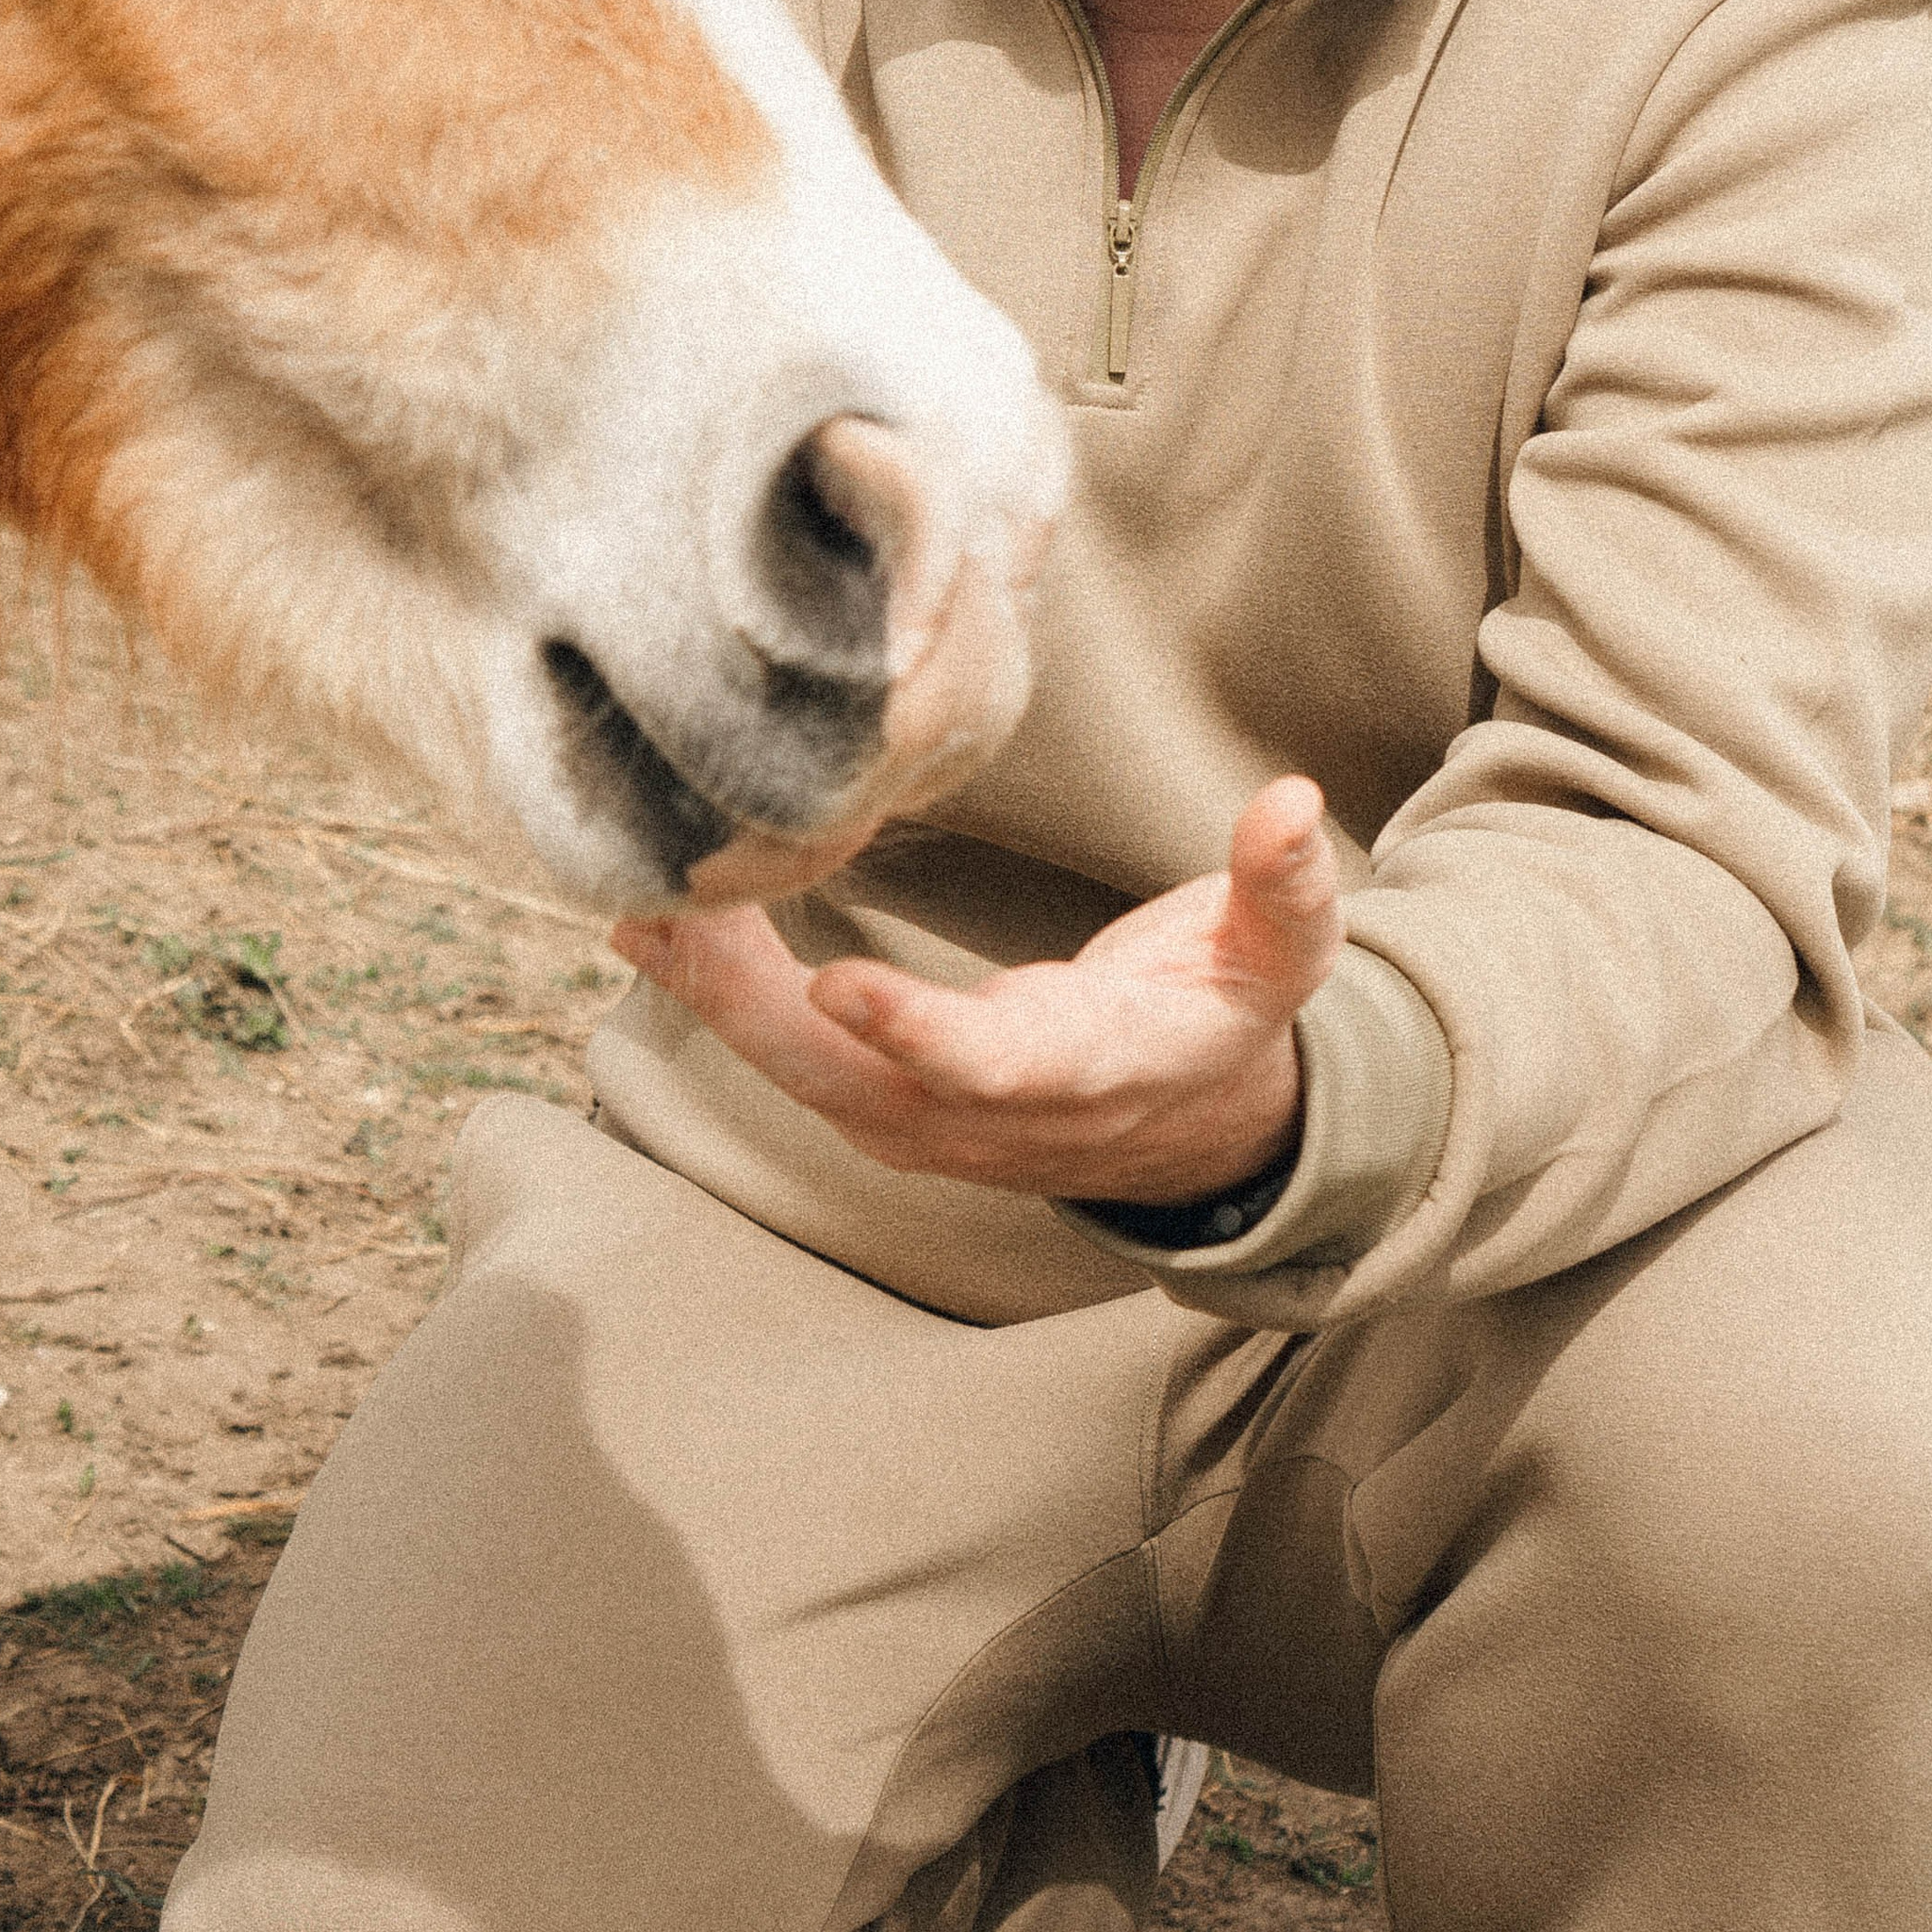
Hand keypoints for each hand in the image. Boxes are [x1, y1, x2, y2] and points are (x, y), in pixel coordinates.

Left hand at [612, 775, 1339, 1206]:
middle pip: (859, 1084)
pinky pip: (792, 1064)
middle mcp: (996, 1119)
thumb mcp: (1279, 959)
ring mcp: (932, 1126)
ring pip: (806, 1079)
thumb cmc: (1224, 1018)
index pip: (994, 1068)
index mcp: (1092, 1074)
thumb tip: (1289, 801)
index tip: (835, 984)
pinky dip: (723, 1003)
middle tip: (673, 923)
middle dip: (757, 1015)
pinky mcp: (888, 1109)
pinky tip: (656, 936)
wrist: (1196, 1130)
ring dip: (719, 1001)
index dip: (918, 1036)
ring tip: (641, 916)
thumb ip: (1283, 890)